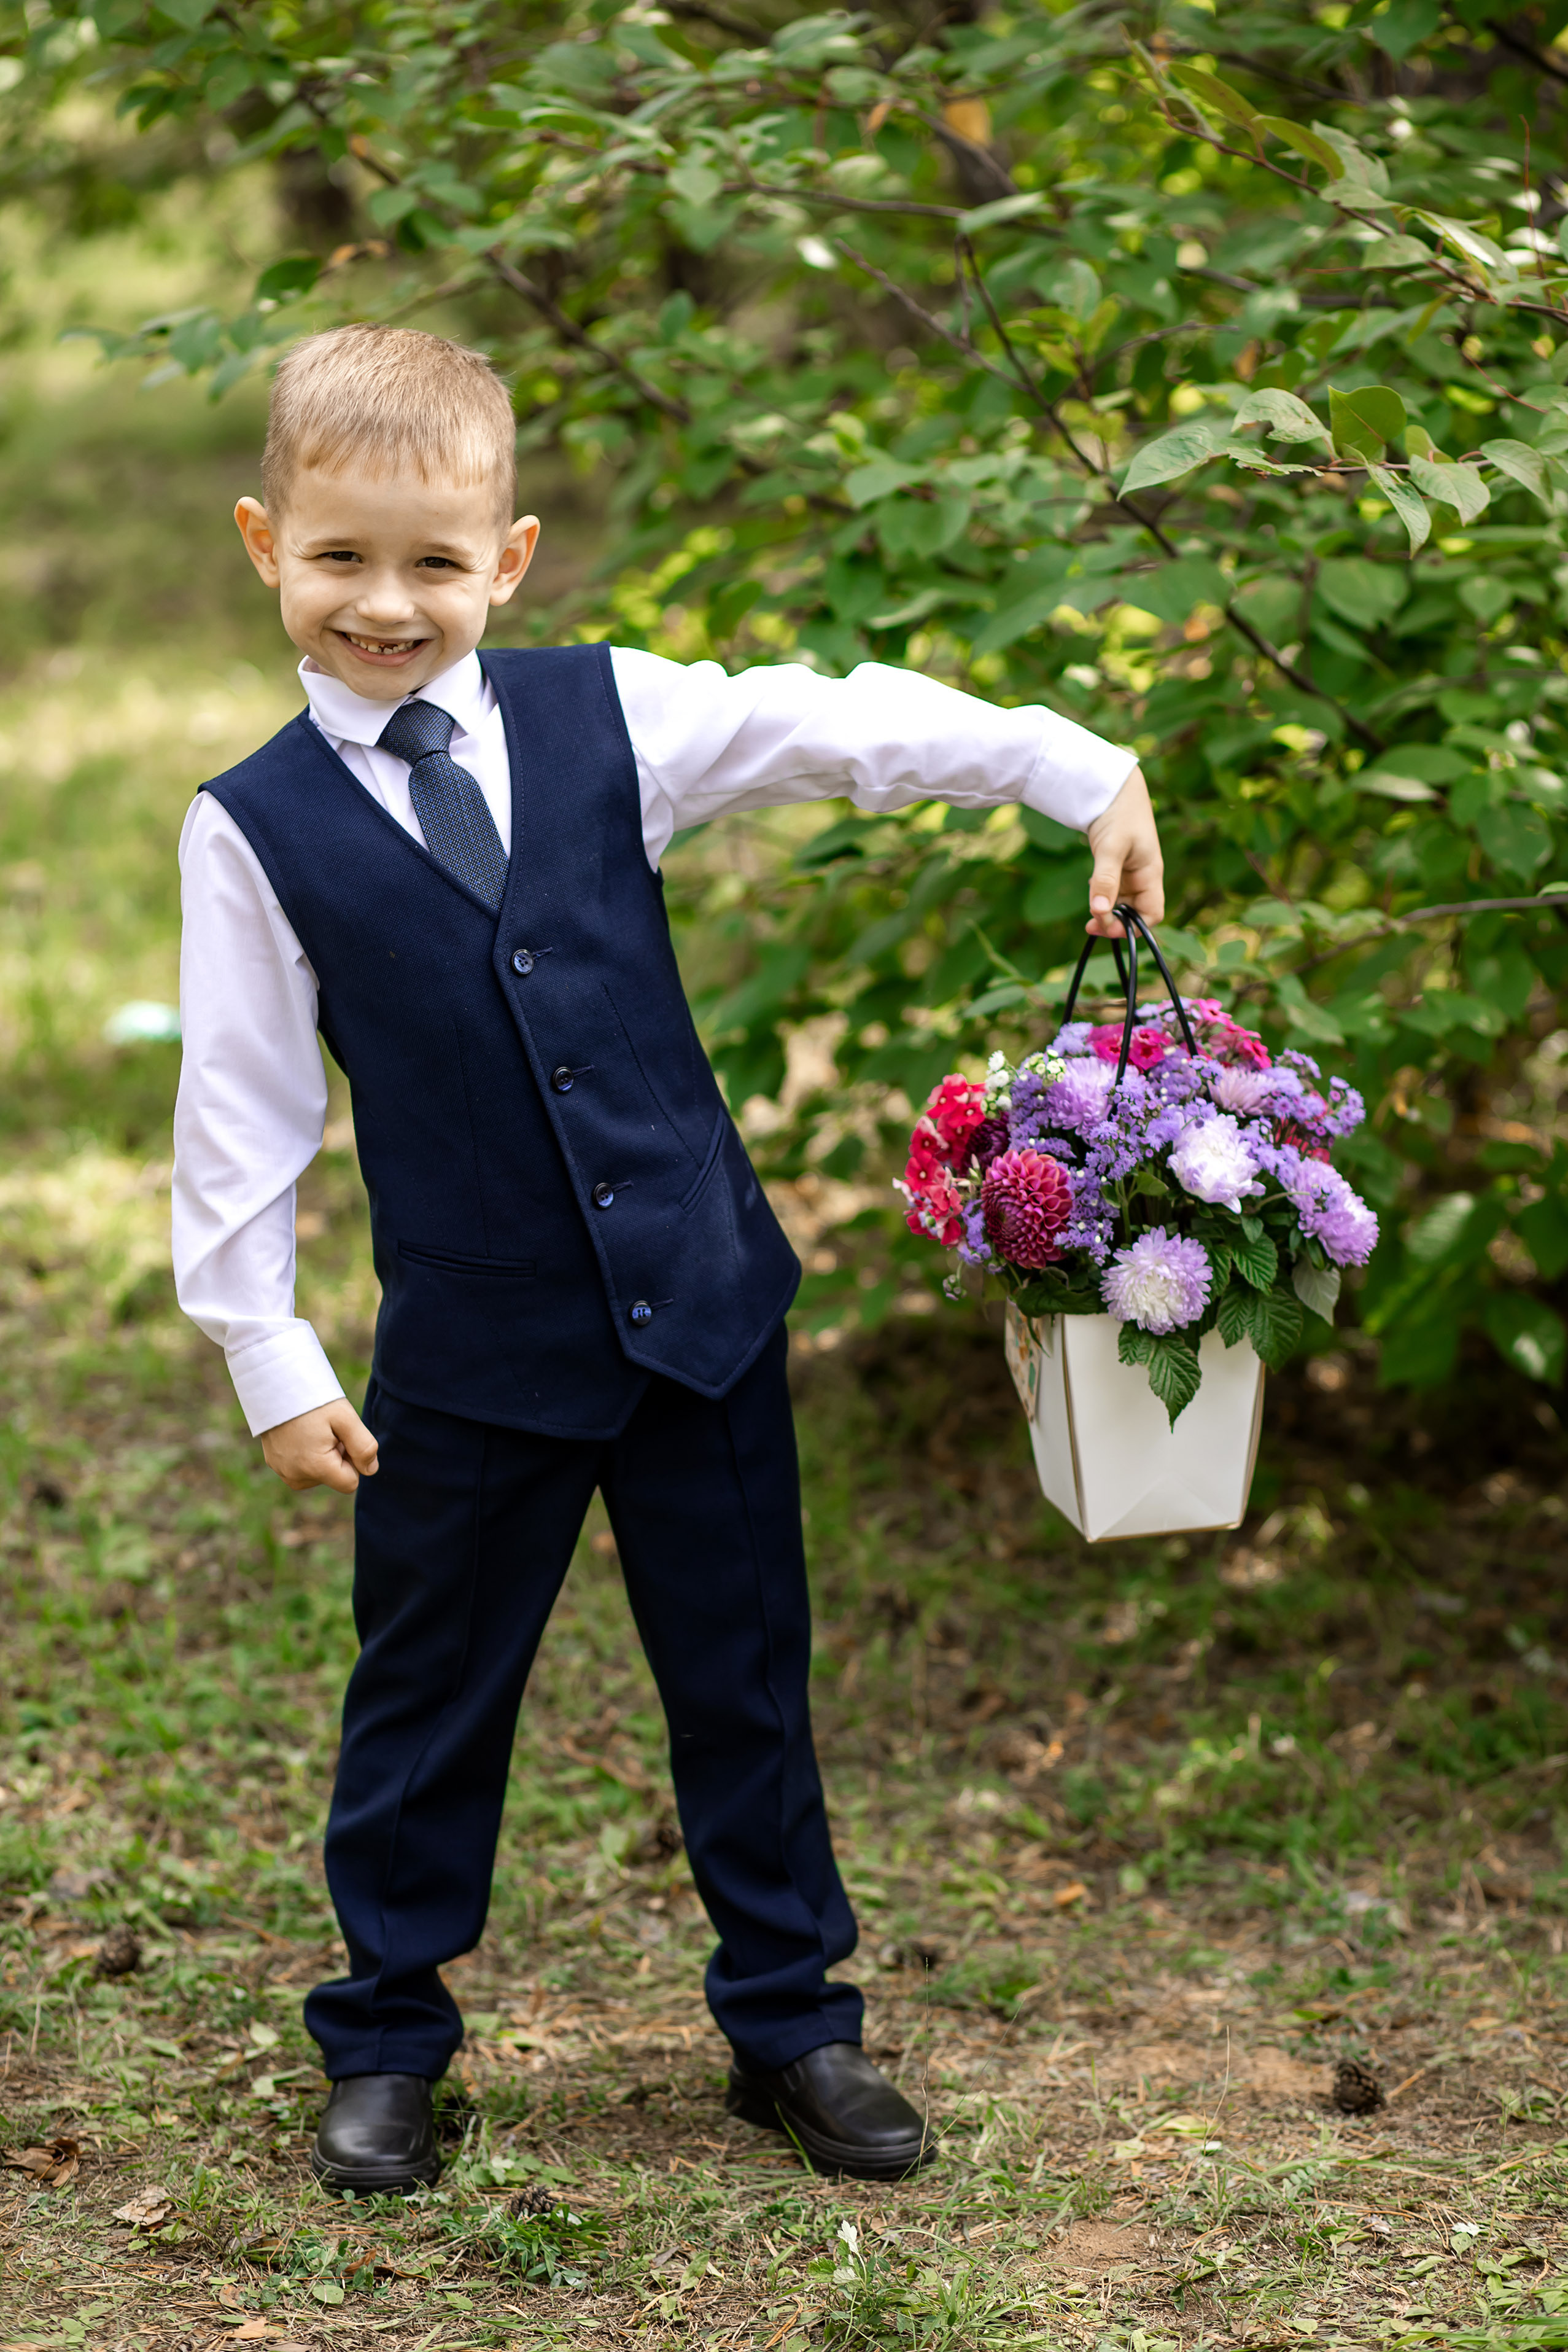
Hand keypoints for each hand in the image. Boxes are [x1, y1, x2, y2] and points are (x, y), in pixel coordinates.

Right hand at [261, 1399, 378, 1493]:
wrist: (276, 1384)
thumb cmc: (313, 1399)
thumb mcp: (346, 1418)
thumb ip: (364, 1447)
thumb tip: (370, 1470)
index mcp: (316, 1468)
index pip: (350, 1483)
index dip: (353, 1460)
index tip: (343, 1437)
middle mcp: (296, 1476)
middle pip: (333, 1479)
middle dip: (337, 1457)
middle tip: (327, 1429)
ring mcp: (282, 1471)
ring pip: (318, 1475)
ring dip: (323, 1457)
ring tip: (313, 1430)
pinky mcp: (274, 1464)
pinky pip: (301, 1470)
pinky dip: (307, 1456)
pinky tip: (301, 1433)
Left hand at [1085, 765, 1164, 938]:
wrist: (1113, 789)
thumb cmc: (1120, 814)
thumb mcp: (1112, 847)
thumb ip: (1106, 879)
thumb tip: (1098, 911)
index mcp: (1151, 874)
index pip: (1152, 914)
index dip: (1133, 926)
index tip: (1108, 926)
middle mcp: (1143, 878)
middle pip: (1135, 913)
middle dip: (1115, 923)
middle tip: (1090, 925)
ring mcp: (1130, 873)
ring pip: (1121, 904)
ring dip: (1106, 911)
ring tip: (1089, 911)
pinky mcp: (1117, 867)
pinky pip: (1112, 891)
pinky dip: (1101, 896)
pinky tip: (1092, 887)